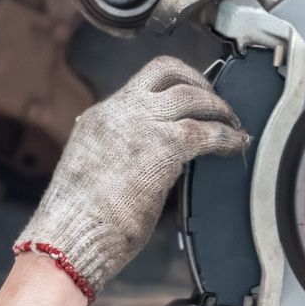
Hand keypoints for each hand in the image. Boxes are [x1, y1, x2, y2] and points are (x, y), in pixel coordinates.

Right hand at [15, 57, 247, 300]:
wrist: (69, 235)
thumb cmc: (79, 220)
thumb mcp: (94, 172)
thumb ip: (119, 155)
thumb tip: (146, 162)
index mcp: (100, 118)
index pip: (141, 83)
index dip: (173, 85)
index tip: (190, 96)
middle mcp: (119, 112)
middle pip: (167, 70)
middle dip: (198, 82)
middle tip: (216, 103)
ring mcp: (141, 125)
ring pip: (191, 95)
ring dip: (218, 108)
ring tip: (232, 124)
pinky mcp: (162, 147)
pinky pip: (205, 131)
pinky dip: (226, 136)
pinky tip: (235, 144)